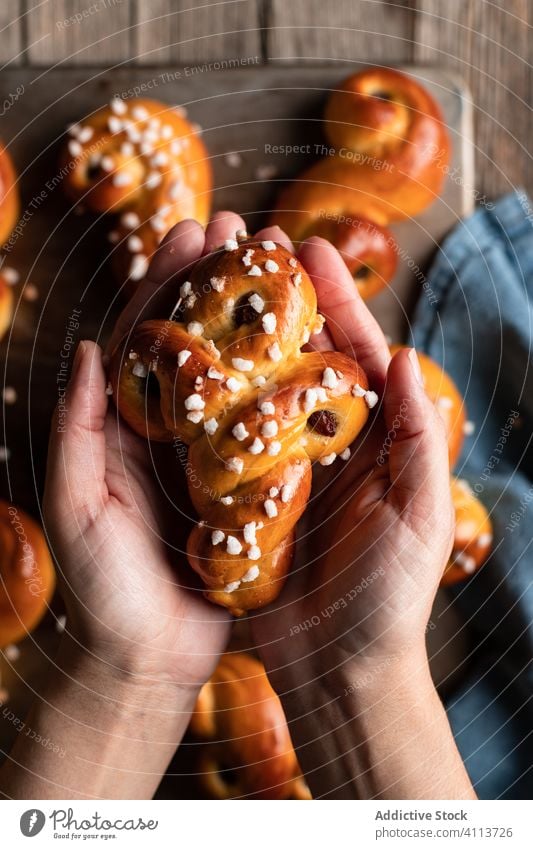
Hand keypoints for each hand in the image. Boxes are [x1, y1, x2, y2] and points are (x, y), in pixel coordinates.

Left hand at [43, 214, 254, 692]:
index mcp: (123, 427)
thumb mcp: (77, 508)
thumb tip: (90, 348)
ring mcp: (211, 456)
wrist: (147, 659)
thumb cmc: (102, 590)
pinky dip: (286, 387)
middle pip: (196, 341)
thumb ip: (76, 429)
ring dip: (258, 322)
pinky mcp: (249, 487)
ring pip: (237, 375)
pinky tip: (311, 353)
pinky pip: (269, 427)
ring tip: (285, 272)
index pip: (145, 338)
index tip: (194, 232)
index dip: (166, 283)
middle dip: (216, 283)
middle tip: (246, 229)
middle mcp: (169, 431)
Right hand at [251, 232, 453, 682]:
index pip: (356, 354)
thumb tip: (406, 357)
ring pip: (256, 389)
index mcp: (374, 439)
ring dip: (237, 341)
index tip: (310, 248)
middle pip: (301, 358)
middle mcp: (326, 443)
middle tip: (251, 248)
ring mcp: (281, 468)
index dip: (336, 300)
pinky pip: (222, 441)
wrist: (338, 668)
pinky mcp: (242, 498)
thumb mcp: (419, 516)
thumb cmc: (389, 597)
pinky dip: (206, 403)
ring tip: (209, 290)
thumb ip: (416, 438)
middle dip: (279, 303)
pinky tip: (181, 368)